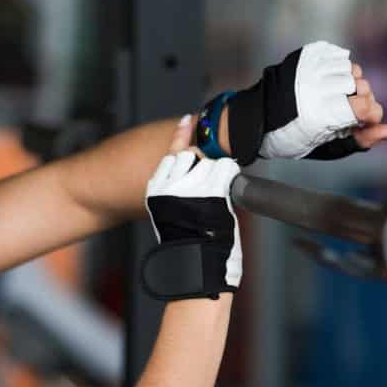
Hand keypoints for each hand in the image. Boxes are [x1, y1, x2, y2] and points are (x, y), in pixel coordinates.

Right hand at [142, 116, 241, 299]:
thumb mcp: (171, 212)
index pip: (171, 153)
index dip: (182, 135)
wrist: (196, 265)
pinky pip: (225, 170)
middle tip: (210, 185)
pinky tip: (226, 194)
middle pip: (193, 153)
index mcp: (157, 189)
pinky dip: (230, 178)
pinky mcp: (210, 191)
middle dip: (205, 162)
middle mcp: (170, 185)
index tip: (188, 121)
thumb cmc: (188, 244)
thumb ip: (177, 187)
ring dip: (219, 174)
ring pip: (211, 161)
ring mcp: (190, 187)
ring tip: (216, 198)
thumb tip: (192, 163)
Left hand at [220, 40, 386, 164]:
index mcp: (323, 113)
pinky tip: (327, 82)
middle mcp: (318, 86)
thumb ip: (363, 139)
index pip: (367, 107)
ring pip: (353, 69)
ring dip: (350, 84)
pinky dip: (339, 69)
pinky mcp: (309, 54)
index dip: (370, 116)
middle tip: (343, 111)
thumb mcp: (328, 146)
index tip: (362, 122)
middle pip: (363, 86)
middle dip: (361, 100)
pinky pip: (340, 56)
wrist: (259, 118)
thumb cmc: (294, 137)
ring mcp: (313, 67)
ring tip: (333, 95)